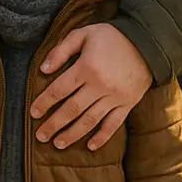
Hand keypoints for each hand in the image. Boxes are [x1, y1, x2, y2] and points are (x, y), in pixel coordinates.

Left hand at [31, 23, 151, 150]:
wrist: (148, 43)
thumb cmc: (111, 37)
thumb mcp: (83, 34)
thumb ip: (61, 51)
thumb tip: (43, 69)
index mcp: (86, 68)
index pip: (59, 90)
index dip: (44, 103)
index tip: (33, 113)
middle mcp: (100, 86)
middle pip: (72, 109)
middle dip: (54, 124)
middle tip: (40, 136)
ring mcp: (115, 97)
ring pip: (90, 120)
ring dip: (73, 134)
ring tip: (58, 144)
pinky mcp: (128, 104)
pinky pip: (114, 124)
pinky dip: (102, 136)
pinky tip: (90, 146)